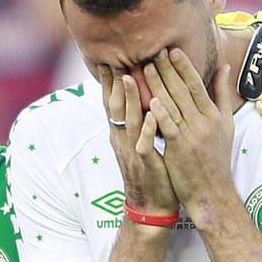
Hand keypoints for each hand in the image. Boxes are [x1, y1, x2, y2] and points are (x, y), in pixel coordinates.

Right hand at [98, 67, 177, 218]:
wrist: (151, 205)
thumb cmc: (151, 171)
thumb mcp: (141, 143)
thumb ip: (139, 122)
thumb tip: (141, 100)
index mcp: (122, 133)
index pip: (113, 102)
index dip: (110, 81)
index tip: (109, 58)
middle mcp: (123, 139)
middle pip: (114, 106)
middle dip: (113, 82)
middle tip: (112, 57)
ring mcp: (132, 151)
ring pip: (128, 121)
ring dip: (127, 99)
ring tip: (129, 77)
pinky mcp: (145, 164)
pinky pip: (145, 144)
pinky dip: (148, 129)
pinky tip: (152, 114)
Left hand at [144, 48, 237, 209]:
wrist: (212, 192)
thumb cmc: (217, 159)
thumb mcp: (226, 125)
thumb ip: (221, 95)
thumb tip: (225, 66)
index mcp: (214, 115)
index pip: (197, 84)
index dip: (184, 66)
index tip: (172, 50)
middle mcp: (204, 122)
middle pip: (183, 90)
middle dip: (167, 69)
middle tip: (154, 51)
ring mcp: (192, 135)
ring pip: (174, 105)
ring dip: (159, 85)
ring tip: (146, 68)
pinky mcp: (180, 149)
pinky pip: (169, 127)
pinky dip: (161, 113)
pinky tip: (152, 99)